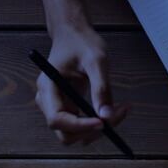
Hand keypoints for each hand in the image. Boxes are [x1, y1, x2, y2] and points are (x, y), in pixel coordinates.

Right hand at [34, 21, 128, 146]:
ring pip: (75, 133)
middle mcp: (48, 101)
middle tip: (116, 116)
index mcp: (48, 87)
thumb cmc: (82, 42)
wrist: (74, 34)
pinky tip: (115, 109)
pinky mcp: (68, 107)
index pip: (57, 119)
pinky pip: (82, 124)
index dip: (79, 125)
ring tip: (120, 110)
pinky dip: (98, 123)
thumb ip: (101, 89)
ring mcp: (57, 105)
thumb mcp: (96, 61)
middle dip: (90, 131)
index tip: (102, 122)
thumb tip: (107, 116)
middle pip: (65, 132)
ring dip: (97, 129)